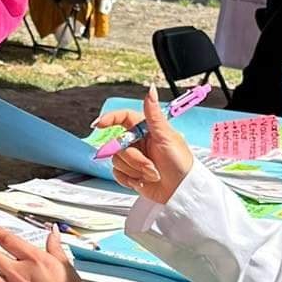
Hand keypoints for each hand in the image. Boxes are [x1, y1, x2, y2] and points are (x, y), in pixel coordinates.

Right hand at [98, 89, 193, 204]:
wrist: (181, 191)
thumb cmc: (181, 163)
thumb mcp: (167, 136)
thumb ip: (153, 113)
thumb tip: (151, 90)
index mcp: (147, 129)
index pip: (123, 118)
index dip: (109, 119)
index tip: (99, 125)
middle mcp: (139, 142)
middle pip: (118, 145)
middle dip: (134, 158)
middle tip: (150, 165)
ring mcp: (134, 158)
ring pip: (117, 160)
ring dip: (135, 170)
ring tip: (152, 174)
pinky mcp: (131, 173)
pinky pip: (117, 174)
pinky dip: (129, 179)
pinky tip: (143, 180)